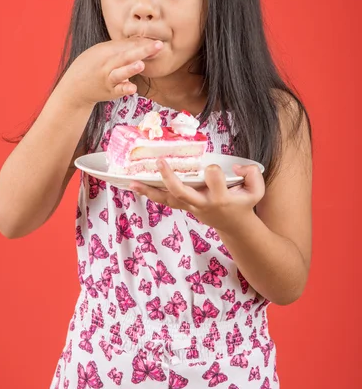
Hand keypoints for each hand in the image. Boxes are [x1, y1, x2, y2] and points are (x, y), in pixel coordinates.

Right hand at [61, 37, 162, 105]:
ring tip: (141, 65)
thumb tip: (143, 40)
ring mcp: (108, 79)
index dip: (143, 42)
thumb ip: (121, 47)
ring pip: (120, 73)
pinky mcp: (110, 92)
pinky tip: (133, 88)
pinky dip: (125, 89)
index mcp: (106, 51)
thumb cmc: (92, 66)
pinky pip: (118, 90)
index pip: (127, 45)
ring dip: (130, 69)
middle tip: (158, 45)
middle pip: (126, 55)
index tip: (159, 38)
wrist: (75, 88)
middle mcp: (107, 64)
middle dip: (142, 50)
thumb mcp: (101, 52)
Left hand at [130, 161, 264, 230]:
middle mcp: (202, 203)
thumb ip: (252, 173)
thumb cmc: (244, 204)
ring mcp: (191, 206)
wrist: (235, 226)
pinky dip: (149, 193)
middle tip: (160, 162)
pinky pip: (164, 200)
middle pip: (183, 191)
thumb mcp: (257, 189)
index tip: (214, 167)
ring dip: (150, 190)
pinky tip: (135, 186)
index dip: (214, 171)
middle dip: (170, 178)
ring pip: (168, 198)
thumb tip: (237, 166)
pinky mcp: (184, 207)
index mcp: (221, 197)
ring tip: (132, 180)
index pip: (213, 178)